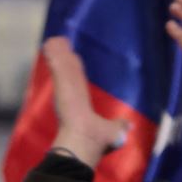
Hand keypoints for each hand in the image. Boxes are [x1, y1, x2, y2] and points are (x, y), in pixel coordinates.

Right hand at [42, 36, 129, 164]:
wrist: (83, 142)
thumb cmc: (96, 141)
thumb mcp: (112, 131)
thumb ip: (119, 125)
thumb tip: (129, 124)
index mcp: (80, 106)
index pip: (77, 84)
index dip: (73, 72)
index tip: (72, 60)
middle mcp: (71, 95)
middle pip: (68, 71)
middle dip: (63, 57)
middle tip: (59, 42)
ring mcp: (66, 89)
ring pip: (62, 66)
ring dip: (58, 53)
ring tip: (54, 40)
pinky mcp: (63, 85)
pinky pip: (59, 66)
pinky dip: (55, 54)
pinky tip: (52, 43)